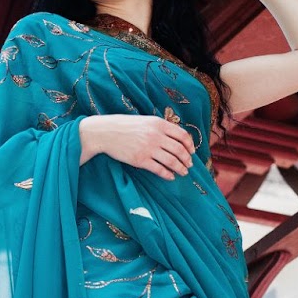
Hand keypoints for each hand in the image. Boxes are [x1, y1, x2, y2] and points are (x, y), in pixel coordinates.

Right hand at [81, 114, 195, 179]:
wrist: (105, 132)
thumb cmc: (125, 126)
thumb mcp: (145, 120)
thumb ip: (160, 127)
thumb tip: (175, 138)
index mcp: (159, 124)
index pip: (182, 135)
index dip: (190, 145)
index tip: (192, 152)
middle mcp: (156, 136)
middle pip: (179, 150)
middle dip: (187, 159)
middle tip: (189, 165)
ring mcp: (148, 148)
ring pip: (172, 161)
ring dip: (180, 168)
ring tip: (183, 172)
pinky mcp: (140, 160)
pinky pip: (159, 169)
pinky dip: (167, 174)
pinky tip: (170, 177)